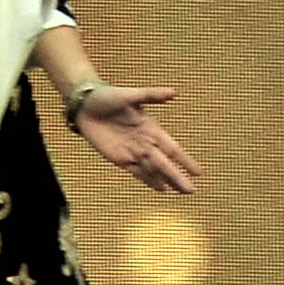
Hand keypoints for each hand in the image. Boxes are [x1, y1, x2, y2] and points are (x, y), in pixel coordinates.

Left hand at [69, 83, 200, 193]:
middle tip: (191, 191)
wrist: (84, 105)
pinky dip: (148, 180)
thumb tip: (174, 92)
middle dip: (177, 176)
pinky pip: (136, 171)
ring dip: (167, 181)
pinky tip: (161, 188)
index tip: (199, 172)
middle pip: (164, 163)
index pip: (172, 148)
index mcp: (152, 128)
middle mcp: (145, 142)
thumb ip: (151, 95)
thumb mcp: (130, 95)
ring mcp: (132, 151)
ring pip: (153, 170)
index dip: (185, 160)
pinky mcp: (118, 157)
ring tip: (182, 192)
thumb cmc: (108, 96)